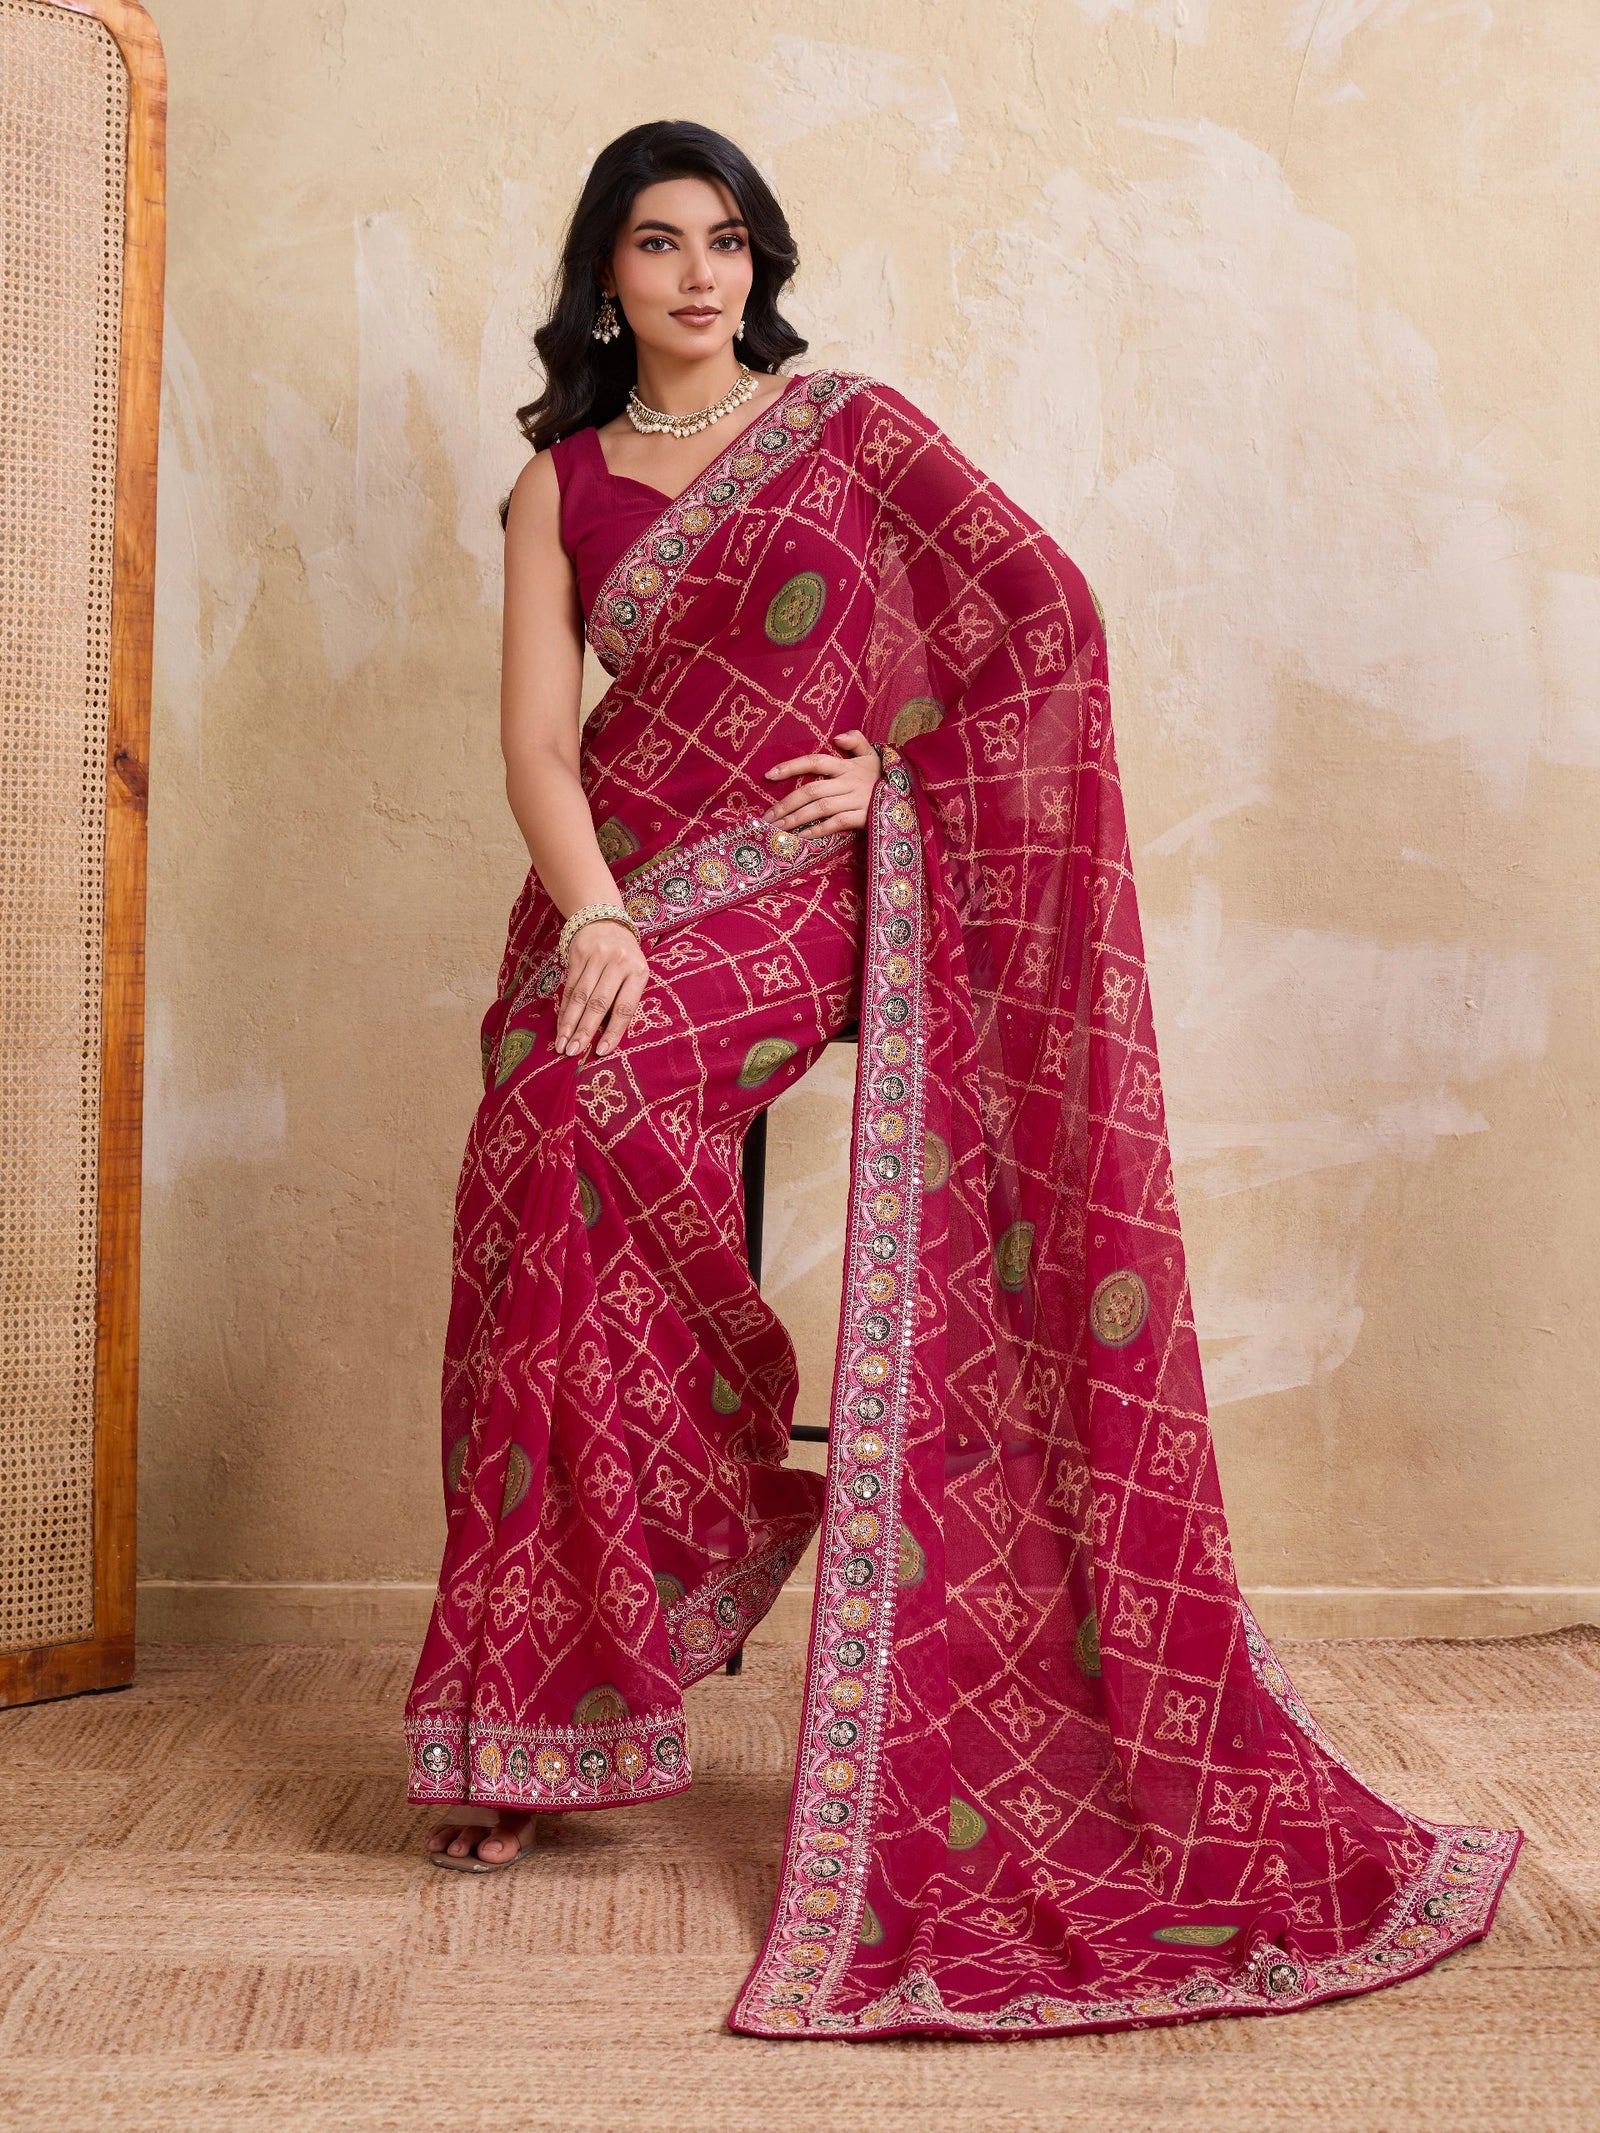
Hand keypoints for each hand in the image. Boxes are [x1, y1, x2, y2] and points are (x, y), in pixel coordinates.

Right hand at [556, 920, 648, 1058]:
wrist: (605, 921)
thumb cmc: (625, 956)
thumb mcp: (635, 973)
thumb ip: (625, 999)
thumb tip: (606, 1035)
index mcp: (638, 971)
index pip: (625, 1007)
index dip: (613, 1031)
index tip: (601, 1051)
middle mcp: (618, 963)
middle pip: (598, 1003)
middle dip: (585, 1030)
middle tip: (574, 1052)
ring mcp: (596, 957)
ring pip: (580, 997)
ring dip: (570, 1023)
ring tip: (563, 1045)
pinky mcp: (577, 955)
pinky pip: (569, 987)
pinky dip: (564, 1010)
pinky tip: (561, 1026)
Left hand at [763, 730, 880, 837]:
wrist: (910, 796)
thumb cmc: (884, 777)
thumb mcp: (872, 755)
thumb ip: (855, 741)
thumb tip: (837, 737)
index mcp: (846, 766)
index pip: (814, 762)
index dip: (791, 767)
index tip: (769, 775)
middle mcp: (848, 781)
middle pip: (811, 791)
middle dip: (786, 804)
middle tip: (766, 817)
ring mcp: (855, 799)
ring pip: (819, 808)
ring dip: (796, 819)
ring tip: (777, 829)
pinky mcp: (863, 816)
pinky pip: (836, 823)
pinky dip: (818, 830)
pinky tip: (802, 837)